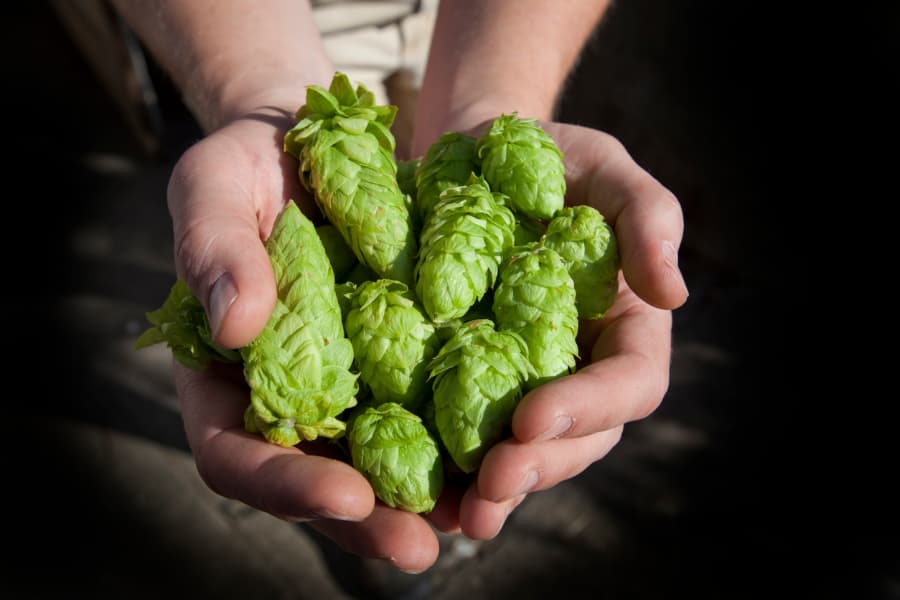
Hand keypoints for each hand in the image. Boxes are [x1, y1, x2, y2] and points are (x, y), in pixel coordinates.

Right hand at [169, 110, 441, 572]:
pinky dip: (462, 438)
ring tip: (481, 514)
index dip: (285, 484)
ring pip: (380, 464)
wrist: (310, 145)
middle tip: (422, 544)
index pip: (235, 456)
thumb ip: (213, 248)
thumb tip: (234, 325)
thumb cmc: (247, 166)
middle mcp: (288, 400)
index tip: (346, 492)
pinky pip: (429, 411)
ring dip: (428, 499)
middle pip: (317, 482)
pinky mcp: (402, 363)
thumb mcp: (214, 188)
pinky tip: (507, 448)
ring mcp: (347, 388)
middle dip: (369, 519)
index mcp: (225, 380)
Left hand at [420, 119, 688, 538]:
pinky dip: (445, 472)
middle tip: (491, 488)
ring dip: (495, 491)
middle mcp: (576, 370)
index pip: (627, 384)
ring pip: (524, 454)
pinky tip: (418, 493)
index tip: (532, 415)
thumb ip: (648, 216)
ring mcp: (521, 383)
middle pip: (576, 440)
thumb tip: (675, 293)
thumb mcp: (602, 168)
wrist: (470, 159)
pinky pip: (462, 438)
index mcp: (621, 329)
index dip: (588, 408)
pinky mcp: (464, 384)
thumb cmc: (549, 158)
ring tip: (461, 515)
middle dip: (536, 466)